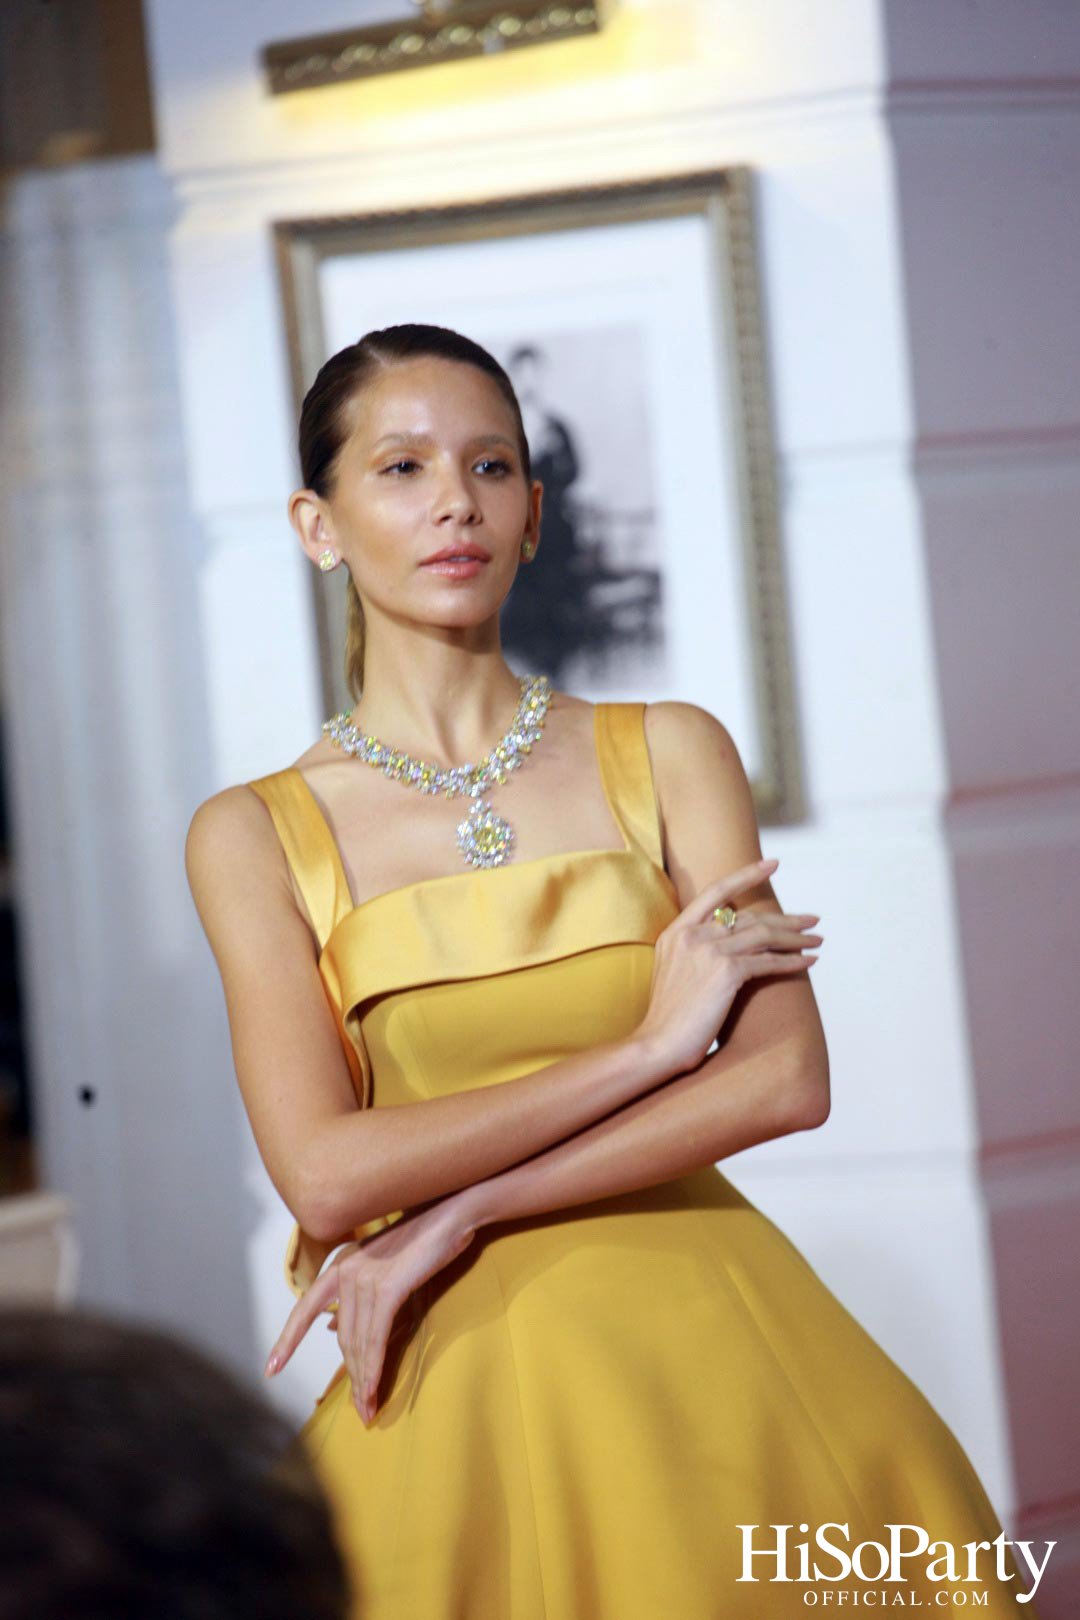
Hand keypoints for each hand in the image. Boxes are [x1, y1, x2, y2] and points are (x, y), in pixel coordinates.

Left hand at [264, 1194, 478, 1423]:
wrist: (450, 1214)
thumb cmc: (421, 1240)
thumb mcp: (380, 1268)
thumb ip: (356, 1296)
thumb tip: (332, 1327)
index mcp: (339, 1264)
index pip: (304, 1309)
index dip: (287, 1341)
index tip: (270, 1369)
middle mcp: (345, 1270)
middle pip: (342, 1338)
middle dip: (350, 1376)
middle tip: (359, 1408)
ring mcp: (364, 1278)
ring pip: (357, 1343)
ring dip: (363, 1380)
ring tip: (367, 1408)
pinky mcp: (387, 1288)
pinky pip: (376, 1338)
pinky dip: (373, 1368)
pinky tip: (372, 1389)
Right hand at [635, 857, 821, 1075]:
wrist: (657, 1043)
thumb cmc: (668, 1017)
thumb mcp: (673, 970)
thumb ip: (695, 949)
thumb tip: (729, 941)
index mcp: (677, 931)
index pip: (716, 891)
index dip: (746, 875)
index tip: (772, 864)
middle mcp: (693, 934)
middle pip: (749, 916)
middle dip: (786, 918)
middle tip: (811, 919)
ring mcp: (709, 951)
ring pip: (763, 935)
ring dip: (796, 937)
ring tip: (817, 940)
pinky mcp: (726, 972)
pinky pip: (768, 962)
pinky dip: (792, 961)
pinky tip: (809, 962)